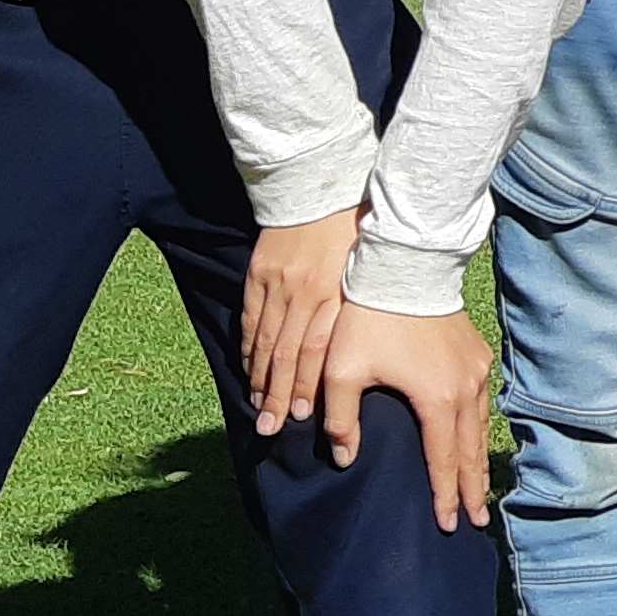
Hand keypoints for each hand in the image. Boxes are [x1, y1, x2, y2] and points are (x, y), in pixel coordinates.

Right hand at [241, 206, 363, 438]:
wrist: (322, 187)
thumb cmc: (357, 234)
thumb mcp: (368, 271)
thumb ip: (362, 310)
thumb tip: (365, 351)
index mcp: (336, 296)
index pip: (316, 353)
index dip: (306, 387)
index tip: (302, 417)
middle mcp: (305, 295)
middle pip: (286, 356)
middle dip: (278, 396)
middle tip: (270, 428)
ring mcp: (278, 286)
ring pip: (264, 342)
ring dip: (259, 379)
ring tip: (257, 407)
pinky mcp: (259, 275)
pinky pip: (250, 320)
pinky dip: (248, 349)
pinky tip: (248, 370)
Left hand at [313, 299, 501, 530]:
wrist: (404, 268)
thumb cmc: (368, 319)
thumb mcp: (342, 370)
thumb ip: (341, 420)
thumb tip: (345, 460)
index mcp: (436, 400)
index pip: (443, 461)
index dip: (444, 495)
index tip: (446, 524)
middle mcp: (466, 390)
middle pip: (471, 452)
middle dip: (472, 490)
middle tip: (476, 521)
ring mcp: (477, 371)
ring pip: (481, 429)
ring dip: (479, 462)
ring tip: (479, 490)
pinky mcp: (477, 355)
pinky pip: (482, 404)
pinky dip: (480, 430)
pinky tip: (475, 439)